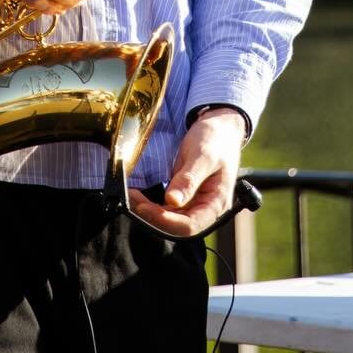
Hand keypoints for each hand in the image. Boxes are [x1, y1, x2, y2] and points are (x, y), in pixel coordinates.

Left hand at [129, 109, 245, 237]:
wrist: (220, 127)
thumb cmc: (216, 140)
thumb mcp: (203, 156)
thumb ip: (189, 179)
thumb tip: (172, 201)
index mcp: (216, 203)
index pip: (190, 225)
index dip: (166, 221)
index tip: (144, 207)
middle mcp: (206, 208)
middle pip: (177, 224)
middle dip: (154, 215)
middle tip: (133, 198)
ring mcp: (195, 202)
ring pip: (170, 217)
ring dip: (150, 210)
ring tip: (132, 195)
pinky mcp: (185, 195)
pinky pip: (168, 206)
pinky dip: (153, 203)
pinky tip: (141, 195)